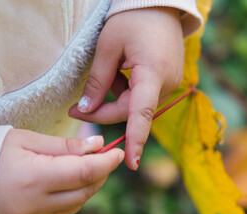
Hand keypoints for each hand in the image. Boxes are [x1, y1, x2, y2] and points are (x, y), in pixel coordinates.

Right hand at [0, 129, 123, 213]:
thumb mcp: (30, 140)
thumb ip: (67, 145)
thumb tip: (98, 144)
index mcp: (35, 178)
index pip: (84, 172)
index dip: (106, 162)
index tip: (118, 152)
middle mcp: (37, 203)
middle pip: (86, 190)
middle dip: (102, 172)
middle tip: (105, 155)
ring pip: (79, 203)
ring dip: (91, 184)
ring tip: (90, 166)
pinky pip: (67, 212)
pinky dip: (77, 196)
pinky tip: (74, 182)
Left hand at [69, 7, 183, 169]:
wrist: (158, 4)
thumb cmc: (131, 19)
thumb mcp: (107, 48)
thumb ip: (97, 81)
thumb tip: (85, 109)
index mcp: (152, 73)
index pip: (141, 114)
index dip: (135, 140)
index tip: (131, 164)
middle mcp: (166, 83)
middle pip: (131, 110)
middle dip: (104, 110)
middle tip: (77, 106)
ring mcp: (169, 82)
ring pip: (136, 103)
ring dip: (117, 96)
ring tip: (109, 68)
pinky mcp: (167, 79)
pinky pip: (143, 94)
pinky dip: (128, 89)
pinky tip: (122, 70)